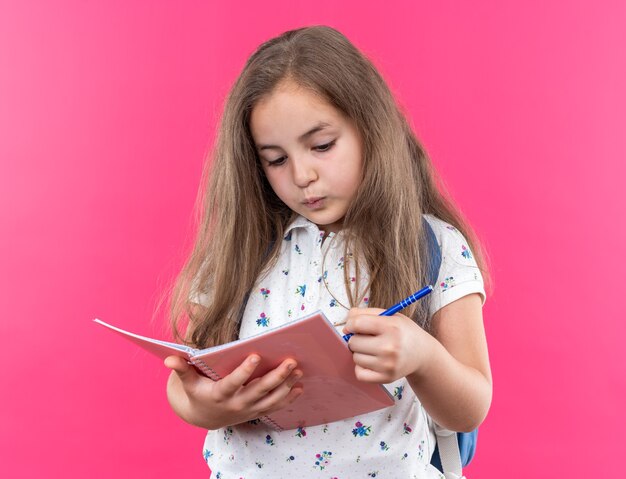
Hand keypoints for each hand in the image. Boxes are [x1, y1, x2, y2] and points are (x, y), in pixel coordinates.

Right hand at [165, 354, 303, 429]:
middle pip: (260, 390)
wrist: (205, 417)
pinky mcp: (257, 412)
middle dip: (277, 376)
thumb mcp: (187, 382)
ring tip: (299, 370)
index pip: (234, 382)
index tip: (256, 355)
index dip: (245, 370)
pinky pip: (275, 406)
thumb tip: (169, 359)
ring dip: (287, 385)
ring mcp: (249, 409)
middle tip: (291, 361)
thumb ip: (181, 369)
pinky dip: (289, 397)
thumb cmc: (197, 392)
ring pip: (271, 399)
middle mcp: (237, 404)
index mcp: (220, 394)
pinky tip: (300, 386)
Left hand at [343, 307, 434, 382]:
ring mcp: (388, 365)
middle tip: (368, 338)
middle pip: (353, 342)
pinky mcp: (386, 378)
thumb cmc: (403, 332)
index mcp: (391, 327)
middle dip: (357, 338)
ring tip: (373, 349)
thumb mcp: (390, 315)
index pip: (357, 323)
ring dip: (360, 353)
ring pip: (355, 358)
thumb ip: (365, 313)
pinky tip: (371, 361)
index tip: (353, 325)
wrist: (423, 353)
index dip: (351, 323)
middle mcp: (390, 347)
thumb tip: (346, 326)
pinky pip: (359, 374)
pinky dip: (361, 367)